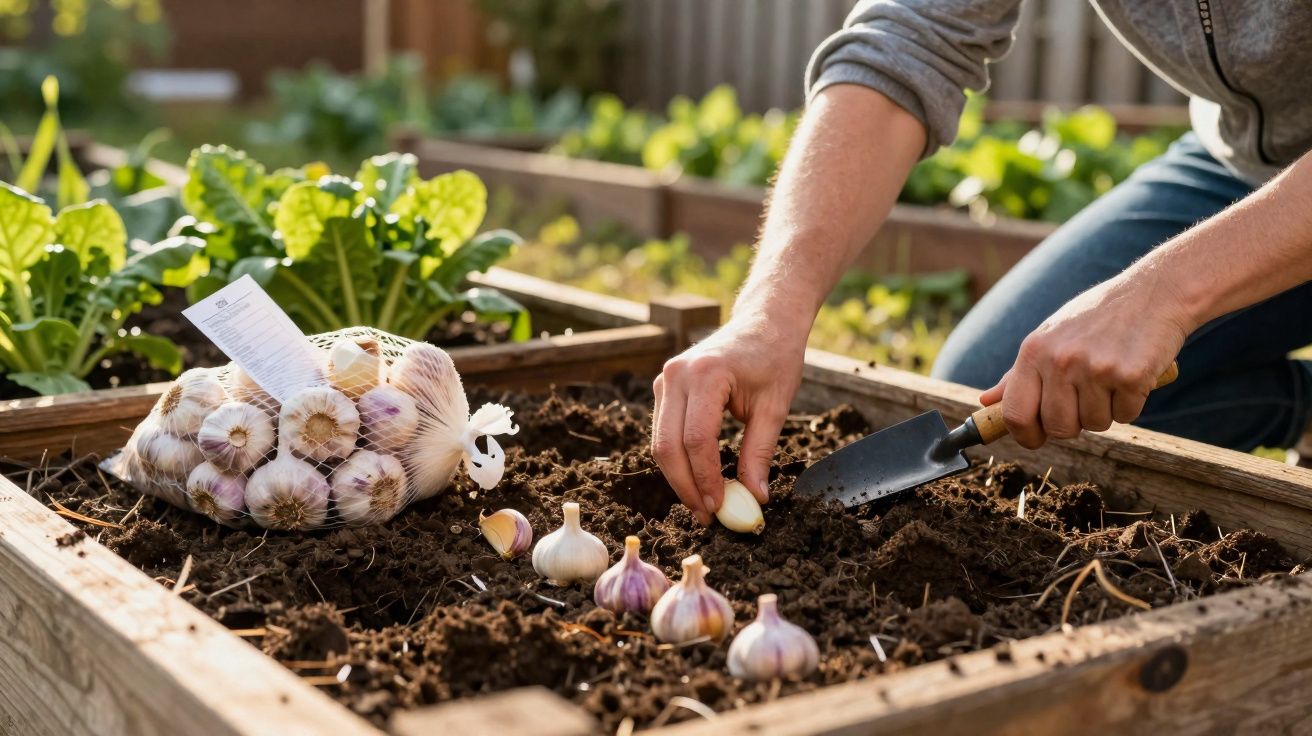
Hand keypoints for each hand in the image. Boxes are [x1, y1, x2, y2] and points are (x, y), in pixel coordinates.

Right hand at [652, 315, 806, 524]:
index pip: (697, 440)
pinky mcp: (664, 388)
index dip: (706, 480)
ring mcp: (666, 379)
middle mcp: (677, 375)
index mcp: (707, 374)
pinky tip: (696, 480)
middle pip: (668, 445)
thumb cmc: (775, 358)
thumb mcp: (775, 407)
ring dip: (679, 478)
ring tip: (703, 504)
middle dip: (686, 486)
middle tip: (707, 516)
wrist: (764, 322)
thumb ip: (760, 453)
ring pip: (660, 442)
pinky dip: (677, 460)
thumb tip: (755, 498)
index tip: (720, 508)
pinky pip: (663, 432)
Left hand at [980, 274, 1192, 448]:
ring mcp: (1095, 368)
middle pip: (1058, 427)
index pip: (1015, 413)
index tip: (1037, 437)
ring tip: (1110, 378)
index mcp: (1033, 351)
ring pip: (1094, 425)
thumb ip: (1017, 374)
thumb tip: (987, 402)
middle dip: (1073, 424)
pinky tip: (1132, 374)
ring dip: (1105, 411)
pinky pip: (1126, 416)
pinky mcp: (1130, 376)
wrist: (1154, 292)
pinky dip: (1131, 403)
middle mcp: (1060, 360)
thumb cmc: (1096, 318)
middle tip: (1085, 399)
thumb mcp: (1049, 337)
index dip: (1025, 435)